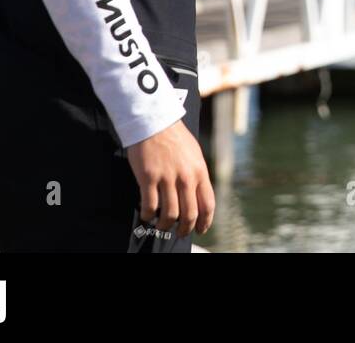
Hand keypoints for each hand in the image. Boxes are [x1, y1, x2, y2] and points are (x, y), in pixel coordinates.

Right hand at [125, 117, 214, 236]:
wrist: (154, 121)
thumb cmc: (175, 137)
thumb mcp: (194, 154)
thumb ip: (197, 175)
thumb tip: (198, 197)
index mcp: (200, 171)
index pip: (208, 204)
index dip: (205, 222)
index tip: (201, 229)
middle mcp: (186, 177)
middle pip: (189, 214)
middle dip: (185, 229)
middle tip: (179, 233)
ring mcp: (167, 178)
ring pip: (169, 214)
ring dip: (165, 225)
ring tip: (161, 225)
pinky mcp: (148, 177)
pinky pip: (150, 205)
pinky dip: (148, 215)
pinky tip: (147, 216)